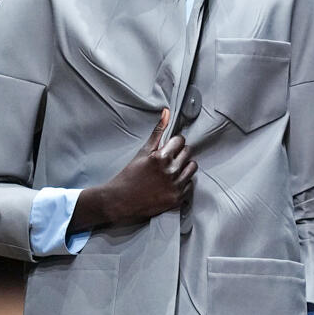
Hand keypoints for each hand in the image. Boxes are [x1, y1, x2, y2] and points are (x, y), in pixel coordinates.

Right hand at [99, 108, 197, 223]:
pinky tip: (171, 182)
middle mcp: (170, 171)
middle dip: (180, 153)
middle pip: (188, 152)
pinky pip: (190, 184)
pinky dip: (183, 181)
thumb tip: (167, 113)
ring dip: (184, 166)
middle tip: (169, 159)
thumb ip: (157, 132)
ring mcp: (175, 185)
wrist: (121, 202)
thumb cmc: (129, 176)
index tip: (169, 147)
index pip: (180, 140)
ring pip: (192, 167)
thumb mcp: (142, 152)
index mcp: (161, 157)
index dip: (174, 143)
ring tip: (172, 169)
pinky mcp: (177, 198)